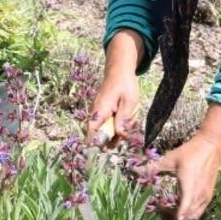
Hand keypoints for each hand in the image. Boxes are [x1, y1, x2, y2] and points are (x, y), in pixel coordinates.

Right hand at [86, 31, 142, 148]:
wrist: (119, 70)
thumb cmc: (125, 84)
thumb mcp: (129, 101)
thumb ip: (123, 119)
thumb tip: (119, 135)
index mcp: (100, 110)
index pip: (91, 132)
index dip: (95, 144)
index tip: (105, 149)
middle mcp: (95, 113)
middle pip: (99, 135)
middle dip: (112, 138)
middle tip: (126, 133)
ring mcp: (98, 112)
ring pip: (105, 130)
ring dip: (117, 131)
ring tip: (129, 120)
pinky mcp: (102, 112)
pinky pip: (107, 123)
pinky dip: (117, 124)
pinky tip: (127, 116)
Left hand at [151, 134, 220, 219]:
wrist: (212, 148)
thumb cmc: (189, 153)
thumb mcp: (170, 159)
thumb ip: (152, 168)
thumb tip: (134, 171)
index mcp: (189, 183)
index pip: (186, 203)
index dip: (181, 214)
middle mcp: (199, 192)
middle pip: (190, 214)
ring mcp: (205, 195)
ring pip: (196, 215)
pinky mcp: (208, 196)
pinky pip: (199, 210)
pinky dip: (191, 215)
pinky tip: (182, 217)